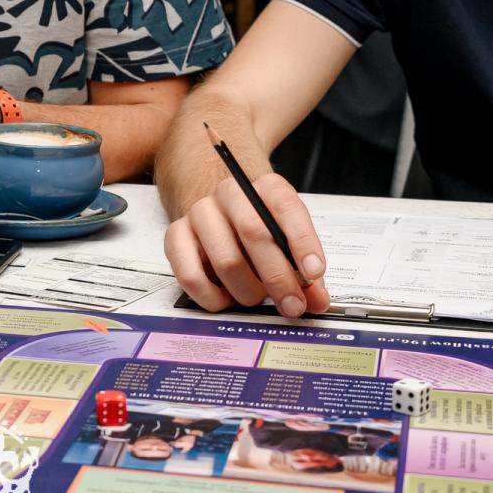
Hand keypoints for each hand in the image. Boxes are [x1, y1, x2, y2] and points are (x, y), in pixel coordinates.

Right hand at [164, 171, 329, 315]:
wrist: (221, 214)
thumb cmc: (260, 231)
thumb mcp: (288, 241)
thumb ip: (305, 271)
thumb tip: (316, 300)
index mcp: (265, 187)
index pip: (286, 206)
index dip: (302, 241)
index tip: (313, 272)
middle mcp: (231, 194)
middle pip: (255, 233)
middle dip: (278, 277)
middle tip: (292, 305)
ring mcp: (200, 213)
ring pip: (226, 260)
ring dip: (247, 290)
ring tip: (255, 297)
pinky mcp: (176, 236)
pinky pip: (190, 275)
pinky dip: (213, 297)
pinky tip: (225, 299)